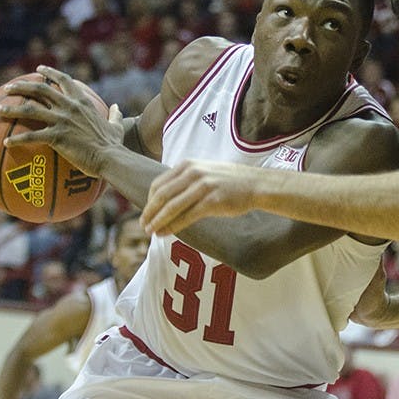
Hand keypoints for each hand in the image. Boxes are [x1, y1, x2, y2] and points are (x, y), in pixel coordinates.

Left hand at [0, 66, 122, 176]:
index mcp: (82, 102)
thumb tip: (117, 107)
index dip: (49, 73)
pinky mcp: (56, 137)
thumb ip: (115, 115)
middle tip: (7, 88)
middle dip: (21, 86)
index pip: (63, 80)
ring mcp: (61, 120)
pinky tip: (5, 143)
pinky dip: (17, 139)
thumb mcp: (116, 126)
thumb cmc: (113, 146)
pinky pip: (31, 136)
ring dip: (10, 108)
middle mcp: (69, 106)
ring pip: (30, 109)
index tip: (38, 69)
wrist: (111, 158)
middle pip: (40, 89)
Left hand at [141, 159, 259, 235]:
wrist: (256, 184)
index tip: (146, 212)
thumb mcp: (204, 171)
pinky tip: (166, 233)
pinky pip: (187, 216)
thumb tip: (166, 196)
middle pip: (162, 195)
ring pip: (172, 207)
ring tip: (151, 231)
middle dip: (149, 212)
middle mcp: (193, 174)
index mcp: (188, 165)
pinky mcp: (212, 202)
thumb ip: (185, 179)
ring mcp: (203, 187)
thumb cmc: (230, 181)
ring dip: (158, 221)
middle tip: (143, 225)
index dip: (149, 200)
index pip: (159, 183)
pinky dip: (173, 226)